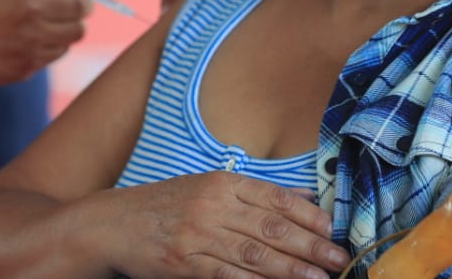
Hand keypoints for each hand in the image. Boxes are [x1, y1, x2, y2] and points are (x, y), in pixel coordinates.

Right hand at [0, 0, 101, 86]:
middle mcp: (28, 9)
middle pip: (81, 6)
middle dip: (85, 3)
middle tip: (78, 2)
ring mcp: (29, 40)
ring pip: (76, 32)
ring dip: (73, 25)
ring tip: (56, 21)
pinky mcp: (28, 65)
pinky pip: (58, 53)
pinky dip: (56, 44)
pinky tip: (38, 38)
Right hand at [110, 172, 348, 278]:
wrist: (114, 223)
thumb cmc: (166, 205)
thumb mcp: (206, 187)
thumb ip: (251, 193)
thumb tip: (301, 197)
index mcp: (222, 182)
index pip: (276, 197)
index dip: (309, 215)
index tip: (333, 230)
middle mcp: (213, 205)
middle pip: (272, 226)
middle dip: (310, 245)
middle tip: (338, 259)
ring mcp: (198, 234)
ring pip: (255, 253)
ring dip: (291, 269)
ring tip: (318, 278)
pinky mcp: (185, 263)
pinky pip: (226, 274)